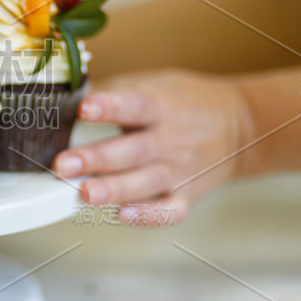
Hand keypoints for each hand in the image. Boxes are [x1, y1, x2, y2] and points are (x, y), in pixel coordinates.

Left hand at [53, 69, 253, 225]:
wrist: (238, 127)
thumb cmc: (181, 103)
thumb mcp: (151, 84)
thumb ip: (111, 92)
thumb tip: (65, 96)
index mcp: (159, 106)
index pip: (134, 105)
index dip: (109, 107)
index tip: (84, 110)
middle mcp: (169, 140)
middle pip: (132, 151)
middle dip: (96, 159)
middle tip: (63, 165)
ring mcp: (179, 170)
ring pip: (145, 183)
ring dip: (113, 190)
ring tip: (84, 194)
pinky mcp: (186, 195)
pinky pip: (169, 210)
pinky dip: (148, 216)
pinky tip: (121, 215)